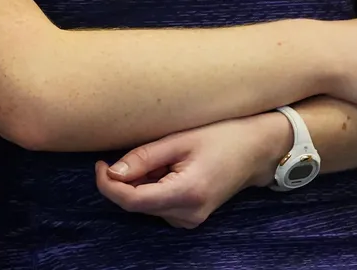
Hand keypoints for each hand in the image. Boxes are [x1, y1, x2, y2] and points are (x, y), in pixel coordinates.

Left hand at [95, 112, 290, 228]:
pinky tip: (170, 168)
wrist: (257, 150)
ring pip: (146, 205)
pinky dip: (153, 186)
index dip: (108, 185)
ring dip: (142, 182)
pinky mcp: (190, 217)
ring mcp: (191, 219)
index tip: (100, 165)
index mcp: (187, 194)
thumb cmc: (222, 136)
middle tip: (139, 152)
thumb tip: (112, 172)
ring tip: (165, 157)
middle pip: (137, 204)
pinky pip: (158, 205)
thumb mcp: (180, 139)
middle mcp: (188, 214)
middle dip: (126, 180)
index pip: (132, 201)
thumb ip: (144, 157)